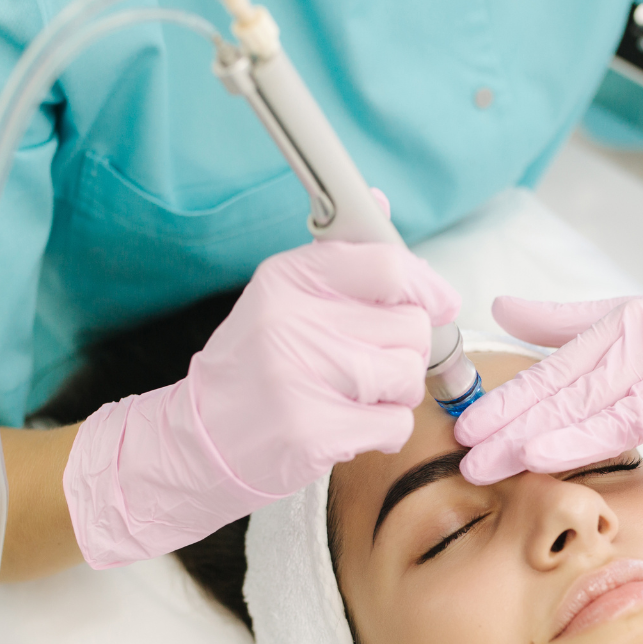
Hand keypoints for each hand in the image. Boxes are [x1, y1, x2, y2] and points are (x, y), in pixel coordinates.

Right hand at [65, 237, 458, 567]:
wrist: (204, 441)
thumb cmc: (255, 367)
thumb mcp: (283, 298)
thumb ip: (338, 258)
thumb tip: (381, 202)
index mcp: (287, 278)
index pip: (387, 266)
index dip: (426, 286)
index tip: (438, 303)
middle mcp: (291, 322)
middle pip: (409, 326)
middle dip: (406, 351)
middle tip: (373, 366)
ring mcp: (300, 378)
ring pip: (407, 375)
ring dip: (397, 393)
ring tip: (358, 397)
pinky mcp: (312, 432)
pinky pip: (396, 424)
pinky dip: (386, 431)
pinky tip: (352, 427)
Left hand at [454, 210, 642, 483]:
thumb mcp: (626, 314)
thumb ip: (562, 320)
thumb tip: (500, 307)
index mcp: (617, 336)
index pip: (552, 377)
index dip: (507, 405)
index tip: (464, 431)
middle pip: (575, 398)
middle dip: (521, 431)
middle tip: (473, 460)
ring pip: (625, 408)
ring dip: (578, 431)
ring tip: (530, 456)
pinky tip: (641, 435)